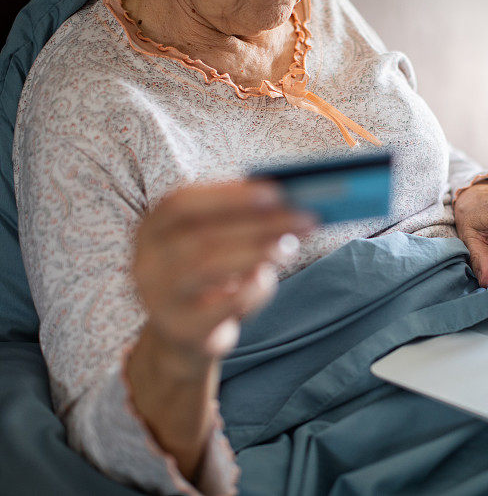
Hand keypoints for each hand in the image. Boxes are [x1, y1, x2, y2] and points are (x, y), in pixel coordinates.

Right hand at [132, 180, 314, 361]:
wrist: (184, 335)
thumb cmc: (208, 276)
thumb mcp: (215, 243)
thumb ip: (239, 221)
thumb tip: (288, 203)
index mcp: (151, 229)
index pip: (180, 203)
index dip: (227, 195)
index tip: (273, 191)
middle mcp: (147, 262)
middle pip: (202, 235)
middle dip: (258, 224)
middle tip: (302, 217)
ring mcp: (159, 299)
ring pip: (209, 266)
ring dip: (257, 252)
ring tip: (289, 247)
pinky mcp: (183, 329)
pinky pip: (224, 305)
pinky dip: (253, 290)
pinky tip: (266, 279)